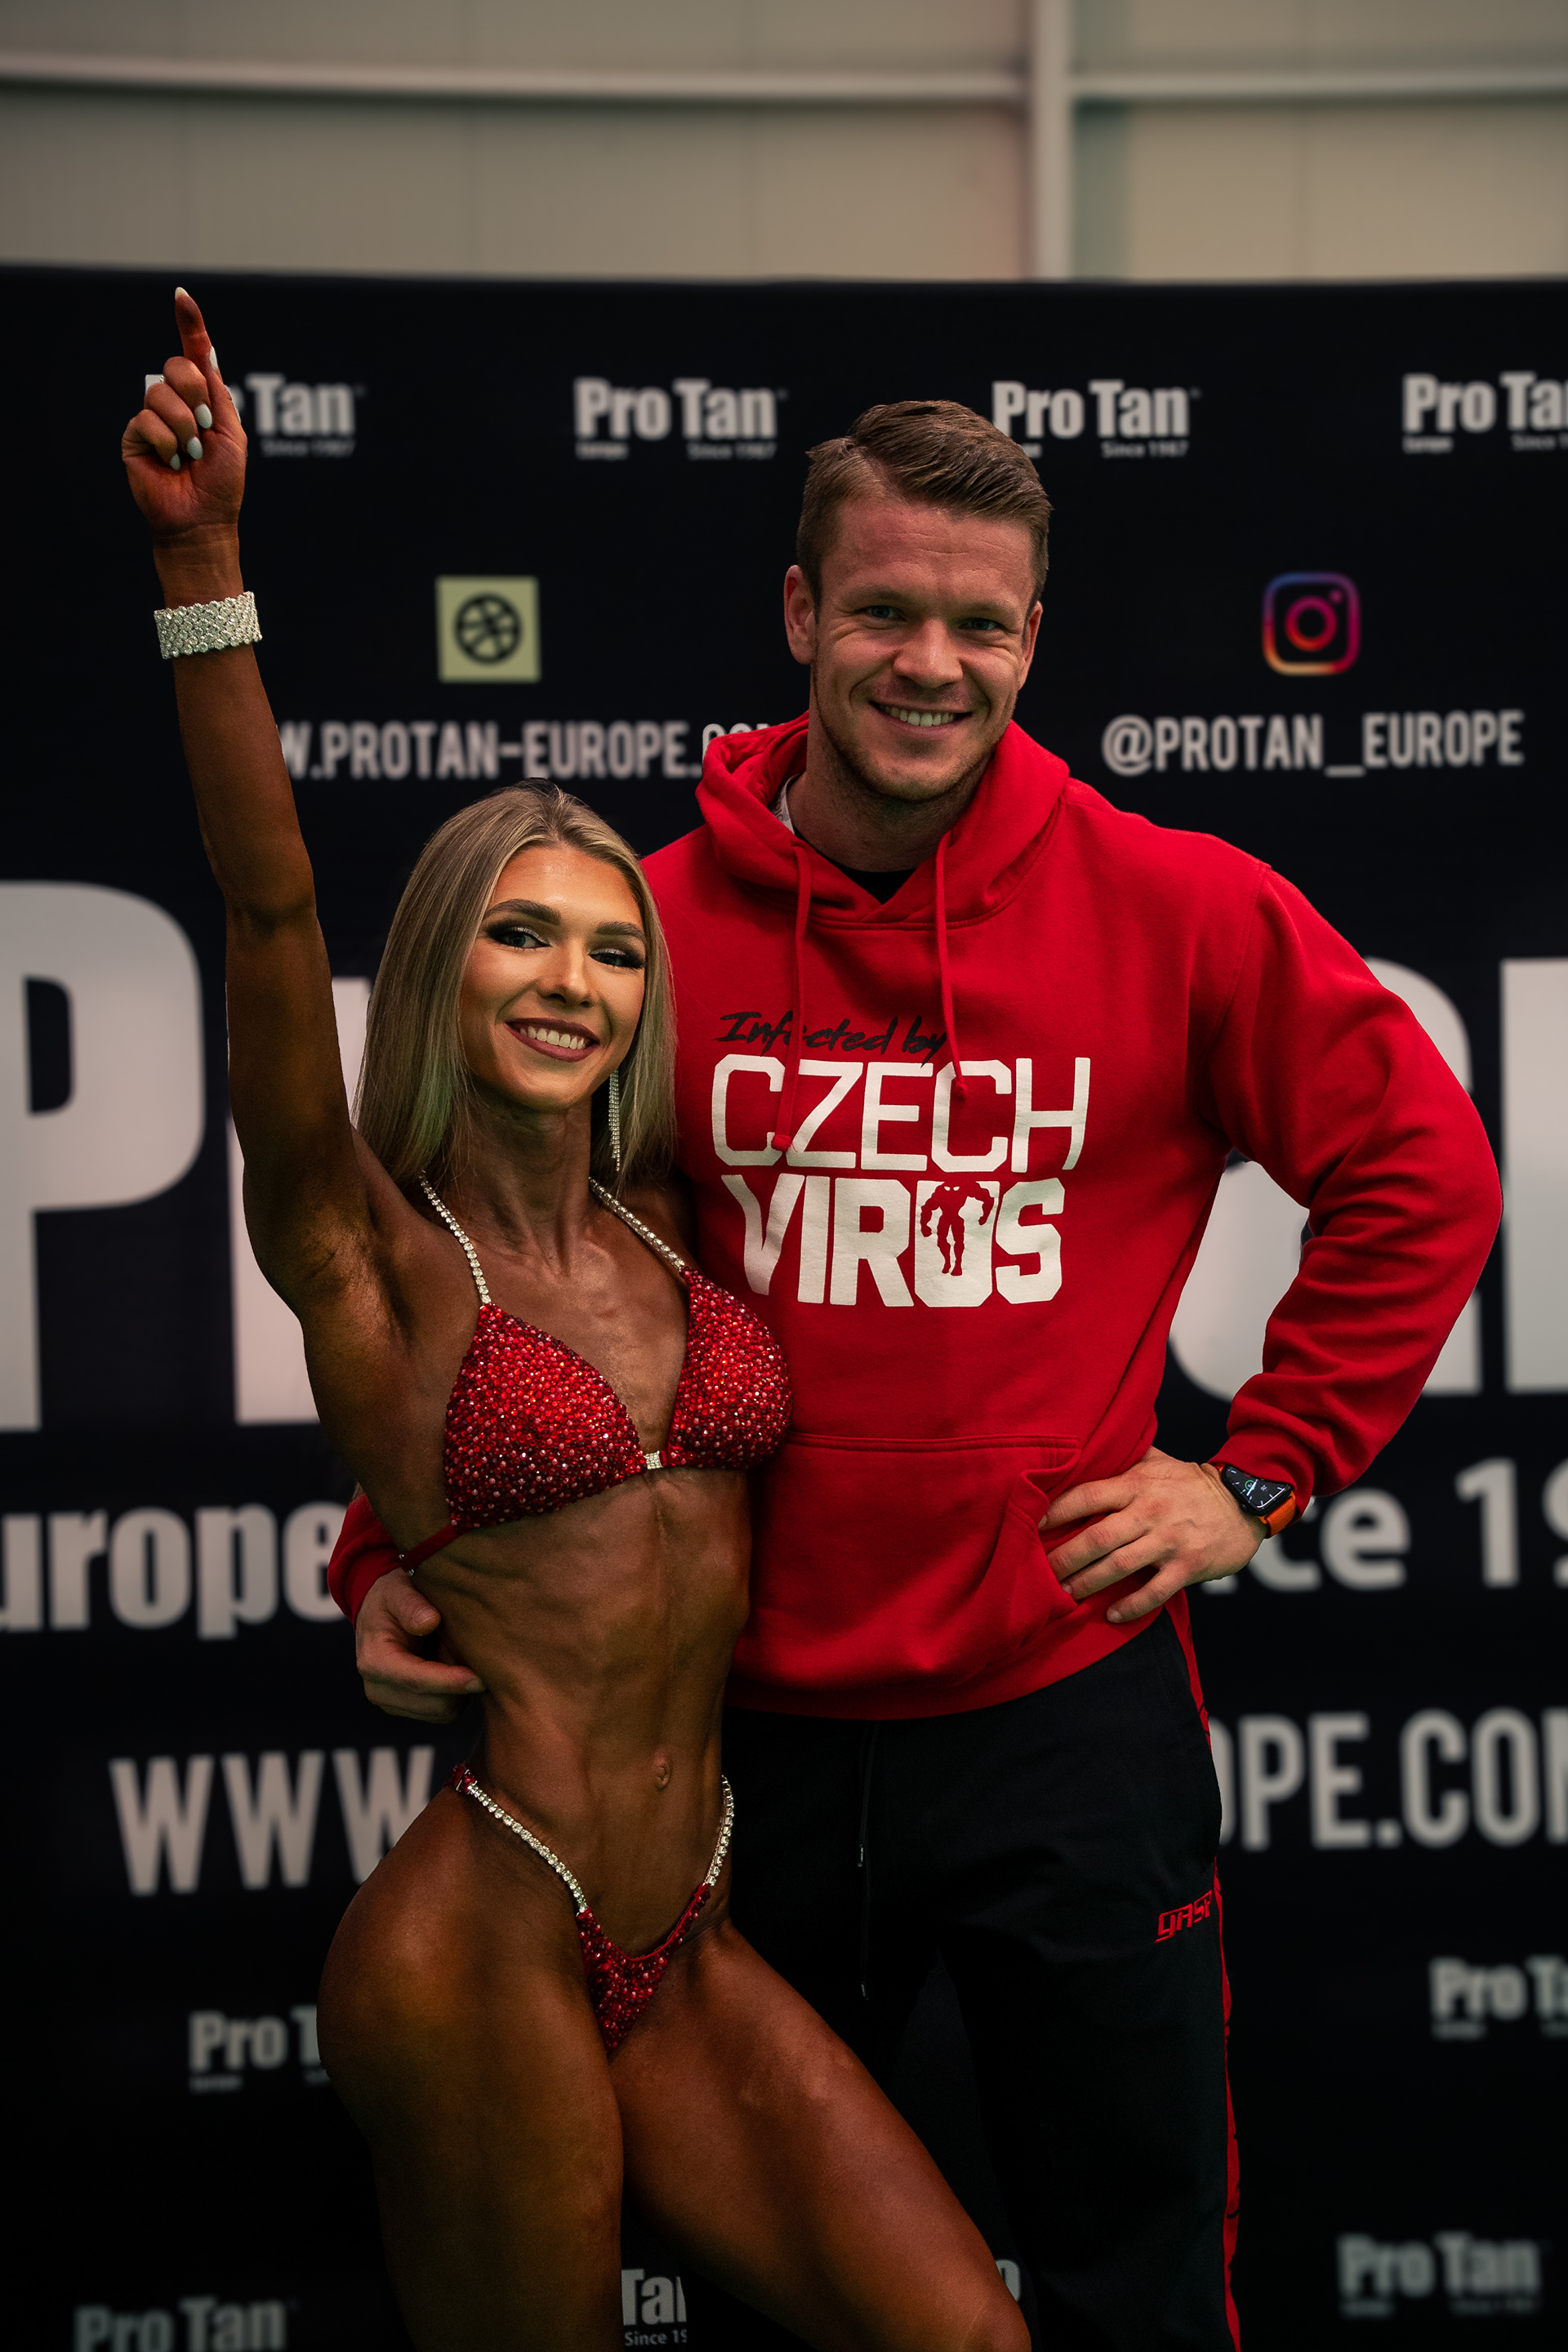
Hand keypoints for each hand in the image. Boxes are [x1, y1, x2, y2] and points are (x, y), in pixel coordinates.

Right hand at [122, 288, 245, 575]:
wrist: (203, 519)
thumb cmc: (222, 481)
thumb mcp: (231, 431)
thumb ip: (216, 392)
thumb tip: (204, 351)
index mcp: (202, 400)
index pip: (192, 355)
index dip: (189, 325)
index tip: (182, 297)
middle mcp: (175, 403)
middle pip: (176, 367)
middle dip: (195, 395)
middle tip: (204, 429)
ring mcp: (153, 419)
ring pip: (161, 394)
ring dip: (184, 428)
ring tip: (189, 455)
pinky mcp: (134, 437)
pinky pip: (147, 421)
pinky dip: (167, 443)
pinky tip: (171, 463)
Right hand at [356, 1571, 485, 1723]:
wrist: (378, 1614)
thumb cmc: (391, 1600)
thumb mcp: (398, 1591)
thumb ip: (411, 1605)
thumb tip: (429, 1622)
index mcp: (375, 1662)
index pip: (416, 1681)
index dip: (450, 1682)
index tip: (479, 1678)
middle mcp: (378, 1689)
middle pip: (435, 1705)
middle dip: (458, 1683)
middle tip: (466, 1648)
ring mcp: (392, 1703)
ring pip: (443, 1712)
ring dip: (458, 1689)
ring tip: (453, 1653)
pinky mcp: (407, 1708)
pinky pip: (443, 1712)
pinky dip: (454, 1693)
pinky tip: (450, 1666)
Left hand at [1040, 1448, 1260, 1623]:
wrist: (1245, 1501)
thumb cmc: (1192, 1482)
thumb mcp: (1158, 1461)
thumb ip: (1124, 1457)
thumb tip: (1086, 1447)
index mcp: (1137, 1484)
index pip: (1088, 1496)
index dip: (1057, 1511)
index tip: (1033, 1524)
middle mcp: (1149, 1511)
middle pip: (1097, 1537)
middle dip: (1064, 1558)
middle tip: (1040, 1573)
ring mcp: (1169, 1540)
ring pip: (1119, 1566)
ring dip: (1088, 1583)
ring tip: (1064, 1595)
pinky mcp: (1188, 1565)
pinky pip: (1154, 1591)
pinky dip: (1131, 1605)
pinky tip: (1111, 1614)